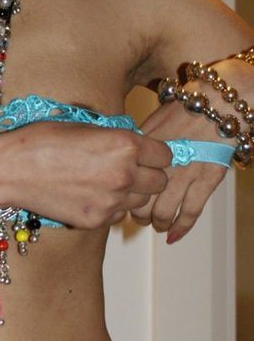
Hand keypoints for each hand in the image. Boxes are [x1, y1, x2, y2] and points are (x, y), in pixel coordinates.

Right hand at [1, 122, 170, 229]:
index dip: (155, 153)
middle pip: (160, 182)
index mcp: (124, 145)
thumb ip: (115, 137)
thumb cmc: (41, 140)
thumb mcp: (84, 126)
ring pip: (141, 201)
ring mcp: (111, 201)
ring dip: (131, 192)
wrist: (10, 170)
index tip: (144, 153)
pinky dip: (110, 206)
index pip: (165, 155)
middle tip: (127, 169)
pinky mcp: (97, 220)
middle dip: (148, 174)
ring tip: (105, 182)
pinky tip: (89, 194)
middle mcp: (124, 175)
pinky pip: (118, 214)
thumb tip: (134, 144)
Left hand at [129, 99, 227, 241]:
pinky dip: (180, 229)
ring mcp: (184, 174)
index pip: (125, 182)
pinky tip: (173, 237)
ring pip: (162, 213)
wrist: (219, 104)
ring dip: (158, 223)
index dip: (122, 195)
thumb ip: (139, 145)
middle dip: (138, 215)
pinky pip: (190, 213)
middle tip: (140, 217)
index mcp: (144, 150)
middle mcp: (160, 165)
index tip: (124, 200)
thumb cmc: (185, 108)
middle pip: (140, 202)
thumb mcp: (153, 121)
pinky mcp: (206, 180)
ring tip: (158, 225)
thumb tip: (124, 161)